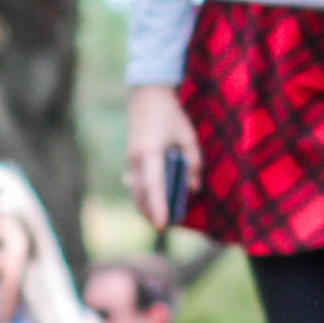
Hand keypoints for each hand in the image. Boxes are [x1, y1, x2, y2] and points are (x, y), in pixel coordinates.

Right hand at [123, 82, 193, 229]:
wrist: (147, 96)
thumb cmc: (171, 115)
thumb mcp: (188, 136)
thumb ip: (192, 163)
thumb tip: (192, 188)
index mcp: (150, 152)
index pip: (154, 185)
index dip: (158, 206)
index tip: (162, 224)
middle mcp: (136, 159)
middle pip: (140, 195)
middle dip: (151, 213)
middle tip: (166, 226)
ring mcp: (130, 160)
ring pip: (136, 191)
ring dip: (146, 206)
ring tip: (161, 218)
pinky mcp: (131, 159)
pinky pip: (136, 183)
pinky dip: (144, 195)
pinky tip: (153, 202)